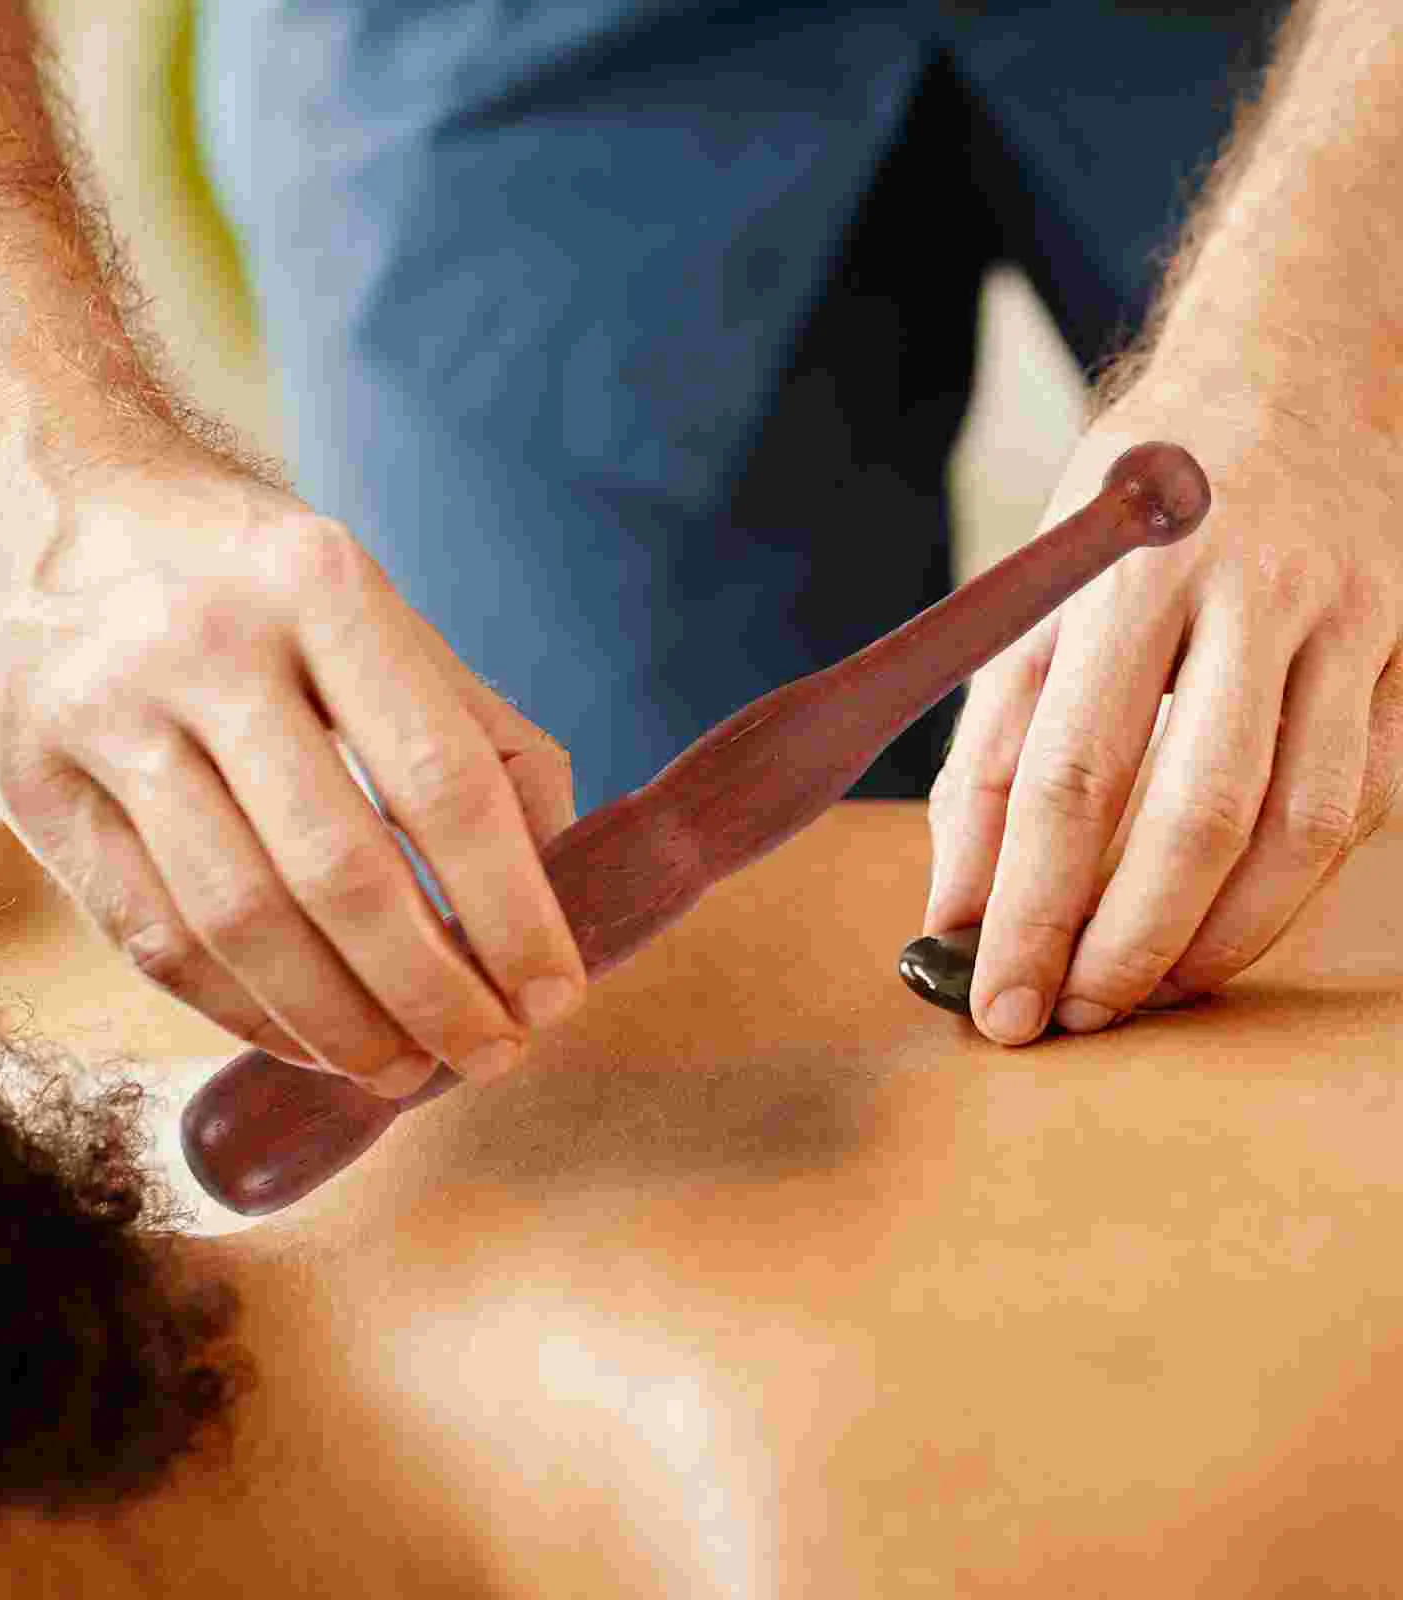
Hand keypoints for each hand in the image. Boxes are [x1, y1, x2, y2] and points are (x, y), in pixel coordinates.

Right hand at [0, 442, 586, 1094]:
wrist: (19, 476)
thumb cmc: (232, 564)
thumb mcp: (361, 596)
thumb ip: (467, 720)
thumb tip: (558, 867)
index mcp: (321, 584)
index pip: (444, 781)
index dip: (512, 907)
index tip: (554, 992)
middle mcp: (207, 645)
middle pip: (341, 870)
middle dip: (433, 990)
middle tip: (491, 1052)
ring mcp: (103, 713)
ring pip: (239, 920)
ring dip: (339, 1024)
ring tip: (408, 1071)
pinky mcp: (27, 780)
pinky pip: (151, 933)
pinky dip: (242, 1010)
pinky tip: (305, 1040)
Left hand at [925, 387, 1402, 1043]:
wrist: (1299, 357)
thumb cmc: (1138, 497)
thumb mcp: (1039, 593)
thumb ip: (994, 748)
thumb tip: (958, 908)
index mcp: (1129, 573)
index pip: (1070, 778)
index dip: (1030, 910)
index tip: (994, 1003)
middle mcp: (1253, 593)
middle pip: (1195, 817)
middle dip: (1124, 947)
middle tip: (1068, 1020)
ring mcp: (1353, 618)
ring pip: (1302, 825)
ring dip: (1218, 940)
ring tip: (1143, 994)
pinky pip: (1367, 798)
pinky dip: (1295, 884)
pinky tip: (1227, 923)